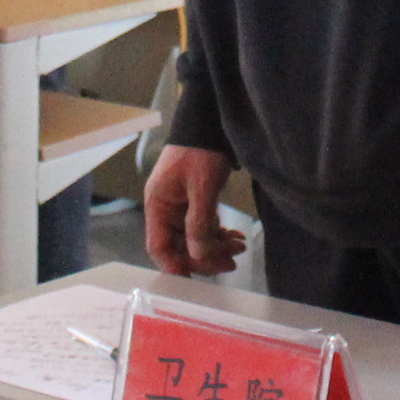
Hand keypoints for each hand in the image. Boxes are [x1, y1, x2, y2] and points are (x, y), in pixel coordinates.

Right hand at [143, 145, 244, 275]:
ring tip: (241, 247)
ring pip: (196, 239)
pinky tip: (237, 236)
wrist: (211, 120)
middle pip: (180, 246)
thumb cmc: (201, 149)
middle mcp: (166, 209)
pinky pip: (205, 227)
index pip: (159, 246)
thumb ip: (199, 222)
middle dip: (205, 257)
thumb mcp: (202, 186)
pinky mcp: (196, 202)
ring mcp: (181, 206)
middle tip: (231, 262)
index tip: (196, 278)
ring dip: (217, 246)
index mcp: (158, 205)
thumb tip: (198, 256)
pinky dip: (220, 234)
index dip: (175, 265)